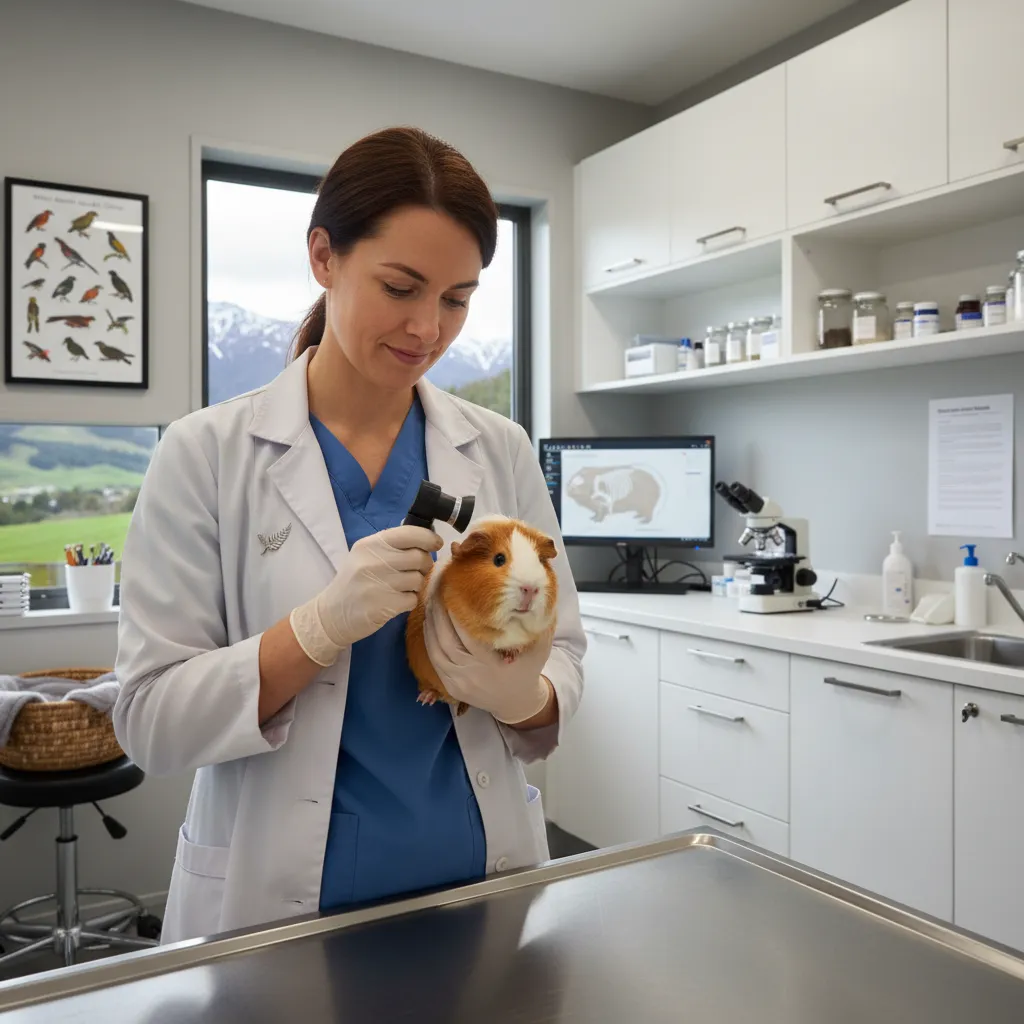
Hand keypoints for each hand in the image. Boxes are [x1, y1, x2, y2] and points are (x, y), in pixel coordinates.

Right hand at [290, 525, 440, 665]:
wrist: (331, 614)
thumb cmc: (353, 582)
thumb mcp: (364, 556)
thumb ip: (391, 545)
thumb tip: (425, 536)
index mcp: (370, 544)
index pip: (410, 533)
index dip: (429, 538)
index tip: (436, 544)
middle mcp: (374, 561)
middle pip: (419, 557)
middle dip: (425, 565)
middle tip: (416, 571)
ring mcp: (378, 584)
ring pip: (418, 580)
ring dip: (415, 585)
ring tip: (400, 588)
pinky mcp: (384, 605)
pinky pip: (412, 599)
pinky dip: (408, 601)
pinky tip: (395, 601)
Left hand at [422, 600, 553, 724]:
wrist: (517, 702)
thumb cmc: (528, 669)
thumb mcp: (541, 648)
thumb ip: (541, 622)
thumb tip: (539, 589)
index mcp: (493, 665)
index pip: (469, 637)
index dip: (457, 614)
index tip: (454, 591)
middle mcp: (473, 674)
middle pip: (447, 641)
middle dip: (439, 613)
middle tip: (437, 589)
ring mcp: (459, 682)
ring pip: (436, 650)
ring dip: (430, 625)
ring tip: (430, 601)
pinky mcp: (451, 687)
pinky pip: (434, 661)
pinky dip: (429, 640)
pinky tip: (429, 623)